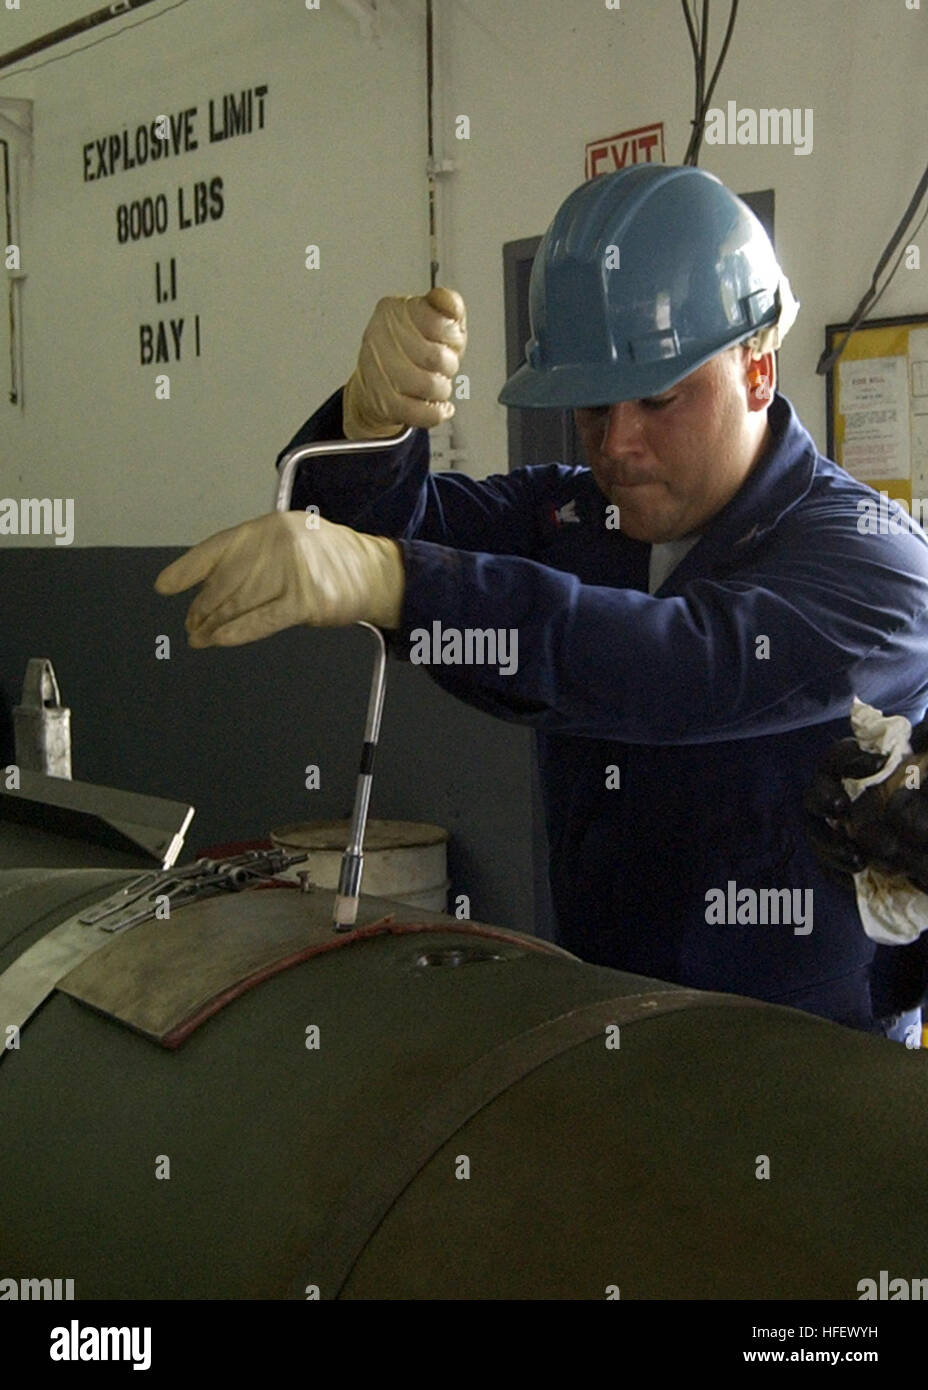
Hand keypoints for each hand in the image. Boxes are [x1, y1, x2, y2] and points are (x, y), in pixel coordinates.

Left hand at [154, 512, 404, 643]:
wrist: (375, 572)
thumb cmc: (331, 560)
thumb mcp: (292, 541)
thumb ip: (255, 556)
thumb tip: (211, 584)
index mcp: (270, 527)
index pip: (218, 548)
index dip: (187, 569)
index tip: (165, 586)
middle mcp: (278, 545)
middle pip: (225, 582)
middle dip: (202, 607)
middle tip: (191, 623)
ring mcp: (293, 572)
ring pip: (239, 603)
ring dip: (213, 624)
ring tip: (199, 637)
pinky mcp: (306, 601)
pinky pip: (261, 620)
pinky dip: (236, 632)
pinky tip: (219, 640)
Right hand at [342, 286, 466, 439]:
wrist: (377, 381)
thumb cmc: (411, 347)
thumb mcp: (435, 319)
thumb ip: (448, 306)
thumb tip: (446, 300)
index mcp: (393, 310)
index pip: (437, 324)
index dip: (452, 337)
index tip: (447, 340)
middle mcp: (380, 337)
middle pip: (435, 357)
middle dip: (449, 365)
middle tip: (444, 365)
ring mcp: (378, 371)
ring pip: (428, 385)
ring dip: (442, 388)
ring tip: (438, 384)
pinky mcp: (382, 402)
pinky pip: (419, 412)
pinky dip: (436, 412)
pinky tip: (441, 406)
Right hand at [804, 722, 927, 891]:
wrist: (910, 834)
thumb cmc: (910, 788)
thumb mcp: (916, 769)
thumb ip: (919, 753)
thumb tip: (922, 739)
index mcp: (848, 770)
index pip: (838, 757)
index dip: (851, 758)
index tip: (879, 763)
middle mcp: (832, 794)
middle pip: (815, 792)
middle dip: (824, 798)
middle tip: (841, 807)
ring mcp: (828, 825)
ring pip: (815, 831)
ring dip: (830, 844)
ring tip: (857, 859)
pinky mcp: (831, 853)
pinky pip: (824, 863)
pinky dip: (837, 871)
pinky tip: (856, 878)